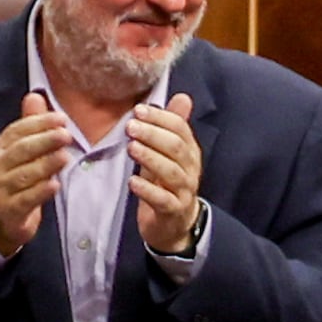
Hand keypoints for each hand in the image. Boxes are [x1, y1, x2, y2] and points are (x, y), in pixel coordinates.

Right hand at [0, 89, 75, 258]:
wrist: (3, 220)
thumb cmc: (17, 179)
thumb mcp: (22, 152)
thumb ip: (29, 126)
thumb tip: (34, 96)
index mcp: (0, 148)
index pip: (17, 131)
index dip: (39, 123)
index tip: (62, 118)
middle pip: (20, 150)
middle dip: (44, 141)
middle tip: (66, 135)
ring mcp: (2, 189)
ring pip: (23, 175)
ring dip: (45, 165)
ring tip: (65, 157)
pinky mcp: (10, 210)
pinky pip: (25, 199)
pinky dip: (40, 192)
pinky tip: (55, 184)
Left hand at [127, 90, 204, 259]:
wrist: (174, 225)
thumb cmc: (167, 184)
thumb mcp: (168, 154)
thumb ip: (172, 127)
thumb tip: (182, 96)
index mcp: (189, 152)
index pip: (180, 129)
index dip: (161, 118)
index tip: (138, 110)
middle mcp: (190, 169)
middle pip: (176, 147)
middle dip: (153, 134)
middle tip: (131, 127)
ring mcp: (184, 191)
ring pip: (171, 172)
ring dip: (150, 157)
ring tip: (131, 148)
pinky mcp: (173, 211)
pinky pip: (162, 200)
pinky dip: (147, 190)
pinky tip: (132, 182)